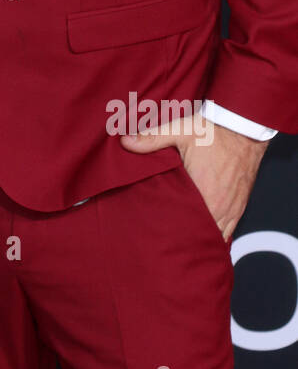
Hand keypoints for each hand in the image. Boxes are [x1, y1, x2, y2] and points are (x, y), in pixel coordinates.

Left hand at [120, 115, 266, 239]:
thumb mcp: (179, 131)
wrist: (244, 128)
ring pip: (215, 235)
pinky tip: (203, 234)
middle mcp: (219, 206)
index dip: (170, 230)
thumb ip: (152, 138)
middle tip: (166, 238)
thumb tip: (125, 142)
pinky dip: (216, 234)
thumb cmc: (213, 132)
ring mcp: (231, 209)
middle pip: (198, 233)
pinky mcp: (240, 206)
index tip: (157, 231)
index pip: (185, 224)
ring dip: (200, 236)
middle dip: (183, 237)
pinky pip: (228, 230)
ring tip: (182, 239)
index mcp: (202, 193)